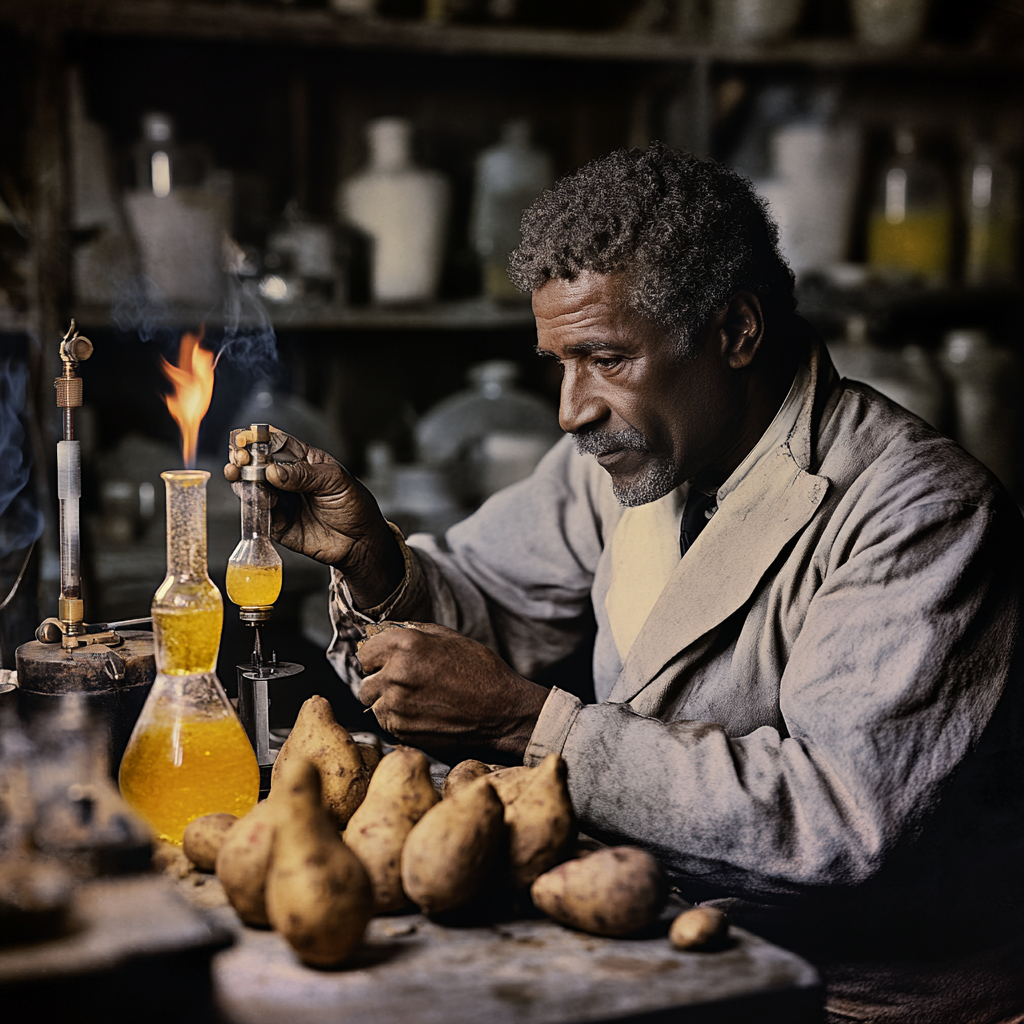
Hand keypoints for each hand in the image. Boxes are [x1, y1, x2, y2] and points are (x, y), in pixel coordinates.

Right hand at [224, 427, 403, 607]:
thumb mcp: (335, 481)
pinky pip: (260, 512)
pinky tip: (256, 497)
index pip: (278, 444)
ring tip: (239, 475)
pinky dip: (254, 504)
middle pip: (259, 465)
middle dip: (245, 460)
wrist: (360, 542)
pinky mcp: (278, 523)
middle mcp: (289, 479)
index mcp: (304, 461)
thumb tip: (273, 471)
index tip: (246, 437)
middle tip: (238, 459)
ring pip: (254, 488)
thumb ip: (304, 475)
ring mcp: (282, 501)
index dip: (260, 439)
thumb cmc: (354, 506)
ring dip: (244, 481)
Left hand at [356, 622, 549, 763]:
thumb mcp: (451, 639)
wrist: (503, 714)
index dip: (378, 658)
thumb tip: (388, 634)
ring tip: (418, 701)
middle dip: (381, 683)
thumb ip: (414, 633)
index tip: (388, 663)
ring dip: (389, 704)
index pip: (365, 653)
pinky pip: (387, 724)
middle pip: (365, 682)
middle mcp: (396, 674)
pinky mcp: (402, 731)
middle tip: (406, 685)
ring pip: (374, 705)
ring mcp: (396, 706)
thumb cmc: (481, 673)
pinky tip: (424, 714)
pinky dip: (399, 721)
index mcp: (406, 645)